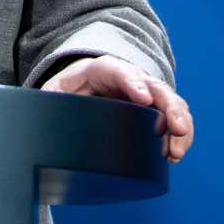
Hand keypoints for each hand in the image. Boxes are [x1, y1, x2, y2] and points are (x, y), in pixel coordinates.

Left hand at [41, 55, 193, 162]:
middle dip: (169, 107)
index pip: (119, 70)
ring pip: (170, 102)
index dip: (133, 82)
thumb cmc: (68, 91)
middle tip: (176, 129)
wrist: (82, 89)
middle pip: (154, 86)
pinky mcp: (153, 109)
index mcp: (100, 70)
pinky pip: (173, 117)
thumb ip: (50, 98)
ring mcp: (144, 92)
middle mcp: (128, 78)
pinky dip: (179, 135)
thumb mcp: (55, 91)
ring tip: (177, 150)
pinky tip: (175, 153)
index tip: (143, 99)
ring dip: (180, 124)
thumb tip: (44, 112)